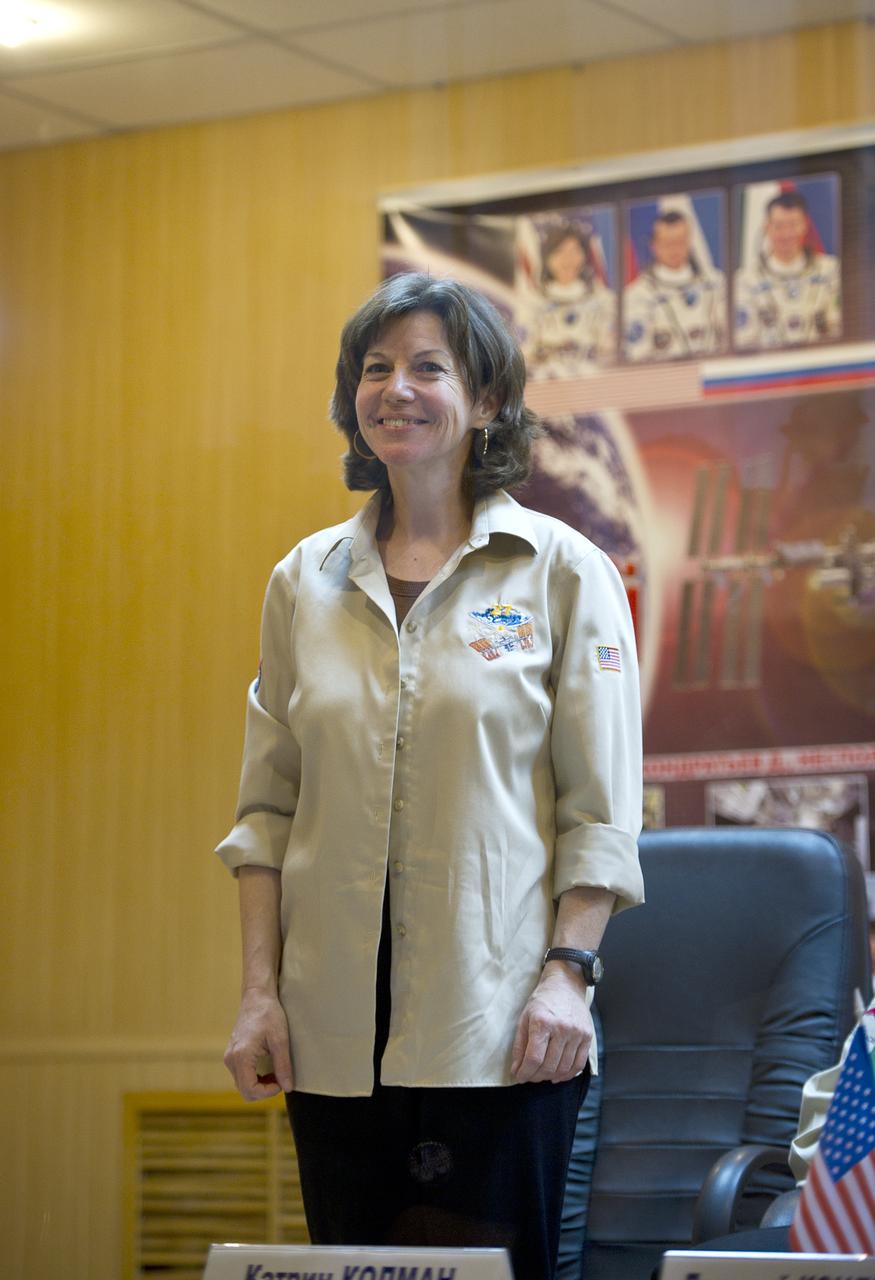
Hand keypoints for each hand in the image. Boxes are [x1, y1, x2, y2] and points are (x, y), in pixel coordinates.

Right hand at [224, 987, 293, 1099]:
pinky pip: (241, 1075)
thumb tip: (287, 1088)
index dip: (267, 1092)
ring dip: (259, 1085)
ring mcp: (229, 1056)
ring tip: (275, 1073)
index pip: (250, 1089)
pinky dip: (253, 1078)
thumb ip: (283, 1065)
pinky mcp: (232, 1054)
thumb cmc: (269, 1014)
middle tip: (280, 1078)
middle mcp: (231, 1058)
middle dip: (263, 1090)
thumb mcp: (280, 1039)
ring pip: (242, 1085)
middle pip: (244, 1091)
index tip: (281, 1083)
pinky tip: (267, 1069)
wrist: (257, 997)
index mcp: (241, 1055)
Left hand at [511, 964, 592, 1083]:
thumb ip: (520, 1045)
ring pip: (563, 1068)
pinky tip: (557, 1075)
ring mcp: (577, 1033)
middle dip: (536, 1076)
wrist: (566, 985)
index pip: (534, 1058)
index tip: (519, 1077)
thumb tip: (517, 1070)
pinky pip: (579, 1064)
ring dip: (550, 1077)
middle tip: (530, 1076)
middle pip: (548, 1065)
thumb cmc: (542, 1001)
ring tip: (542, 1075)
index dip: (525, 1072)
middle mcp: (562, 1028)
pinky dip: (567, 1074)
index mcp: (542, 1022)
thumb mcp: (524, 1018)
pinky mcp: (587, 1036)